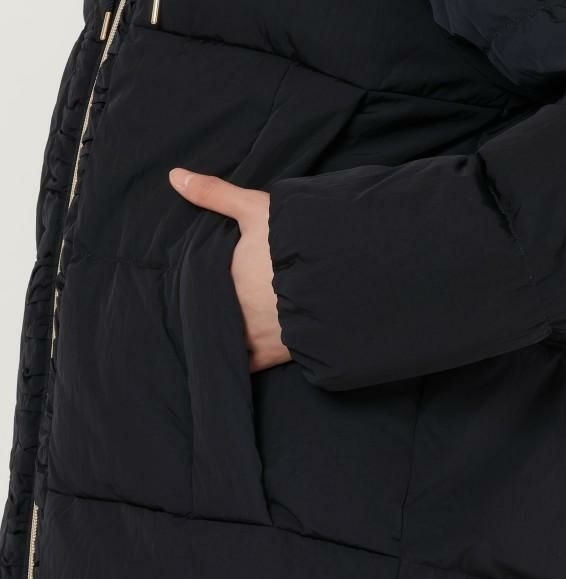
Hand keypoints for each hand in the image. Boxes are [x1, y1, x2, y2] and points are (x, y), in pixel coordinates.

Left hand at [169, 168, 291, 372]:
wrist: (344, 272)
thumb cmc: (296, 238)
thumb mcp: (256, 209)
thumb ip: (213, 194)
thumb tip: (173, 176)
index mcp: (222, 280)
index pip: (194, 290)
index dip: (194, 289)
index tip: (197, 287)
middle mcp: (232, 312)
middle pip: (209, 318)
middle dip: (208, 313)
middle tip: (213, 308)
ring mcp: (252, 338)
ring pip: (224, 343)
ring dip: (223, 338)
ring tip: (226, 330)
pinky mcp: (274, 355)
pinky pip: (247, 367)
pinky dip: (241, 363)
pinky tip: (241, 356)